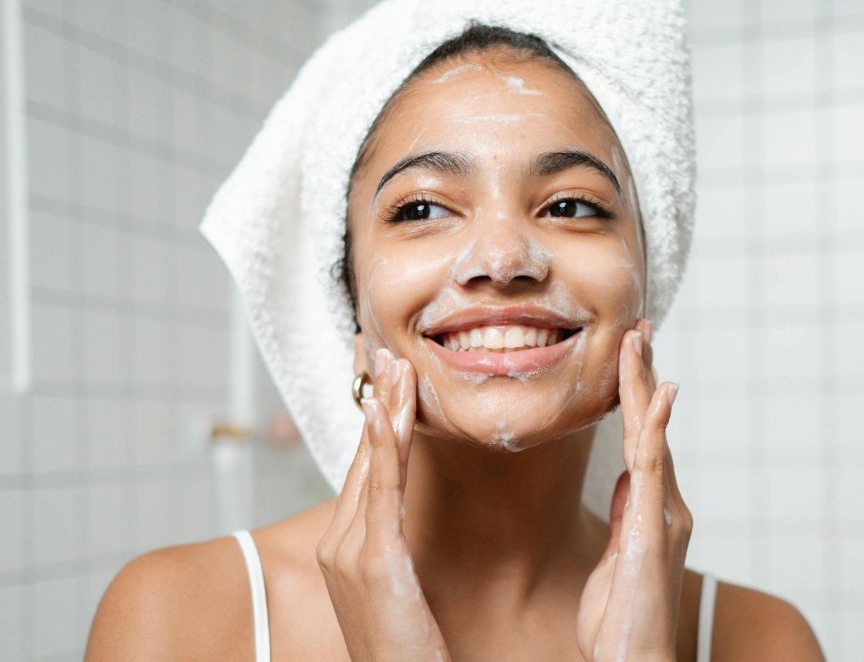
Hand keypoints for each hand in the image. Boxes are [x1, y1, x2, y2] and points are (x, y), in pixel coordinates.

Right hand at [316, 348, 451, 661]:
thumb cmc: (404, 648)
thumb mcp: (393, 590)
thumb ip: (390, 548)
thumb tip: (400, 517)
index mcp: (342, 546)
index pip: (364, 468)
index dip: (375, 420)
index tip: (384, 380)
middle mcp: (337, 542)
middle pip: (364, 456)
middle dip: (377, 401)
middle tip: (387, 353)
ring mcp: (350, 550)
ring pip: (372, 462)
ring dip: (385, 409)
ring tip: (396, 365)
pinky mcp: (372, 560)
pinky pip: (381, 490)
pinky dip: (383, 444)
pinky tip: (384, 409)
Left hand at [577, 319, 691, 661]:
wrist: (635, 660)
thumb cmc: (624, 618)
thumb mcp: (619, 556)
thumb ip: (630, 512)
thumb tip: (630, 475)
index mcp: (651, 507)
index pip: (642, 438)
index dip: (637, 396)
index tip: (632, 356)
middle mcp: (664, 503)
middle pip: (650, 426)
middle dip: (644, 376)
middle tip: (640, 329)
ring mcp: (663, 513)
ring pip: (651, 435)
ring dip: (645, 385)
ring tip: (639, 341)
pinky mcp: (654, 527)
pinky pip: (653, 466)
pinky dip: (656, 426)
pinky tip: (658, 393)